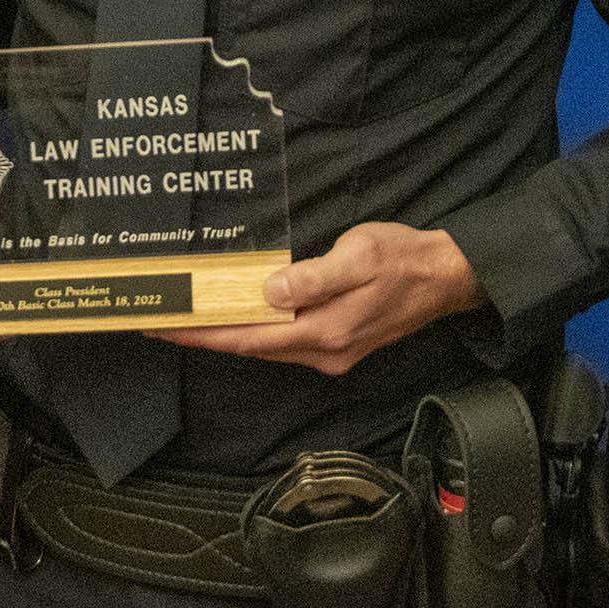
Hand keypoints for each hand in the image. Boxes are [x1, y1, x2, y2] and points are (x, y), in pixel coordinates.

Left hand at [158, 222, 482, 375]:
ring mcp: (331, 350)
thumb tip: (269, 293)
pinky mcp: (336, 342)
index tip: (164, 327)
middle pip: (250, 348)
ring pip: (266, 347)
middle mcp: (324, 350)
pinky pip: (283, 341)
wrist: (446, 276)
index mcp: (325, 332)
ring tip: (189, 319)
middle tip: (162, 321)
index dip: (202, 335)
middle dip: (204, 336)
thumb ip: (313, 278)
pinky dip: (255, 331)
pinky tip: (238, 316)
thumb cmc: (402, 260)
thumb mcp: (358, 257)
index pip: (248, 339)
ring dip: (227, 335)